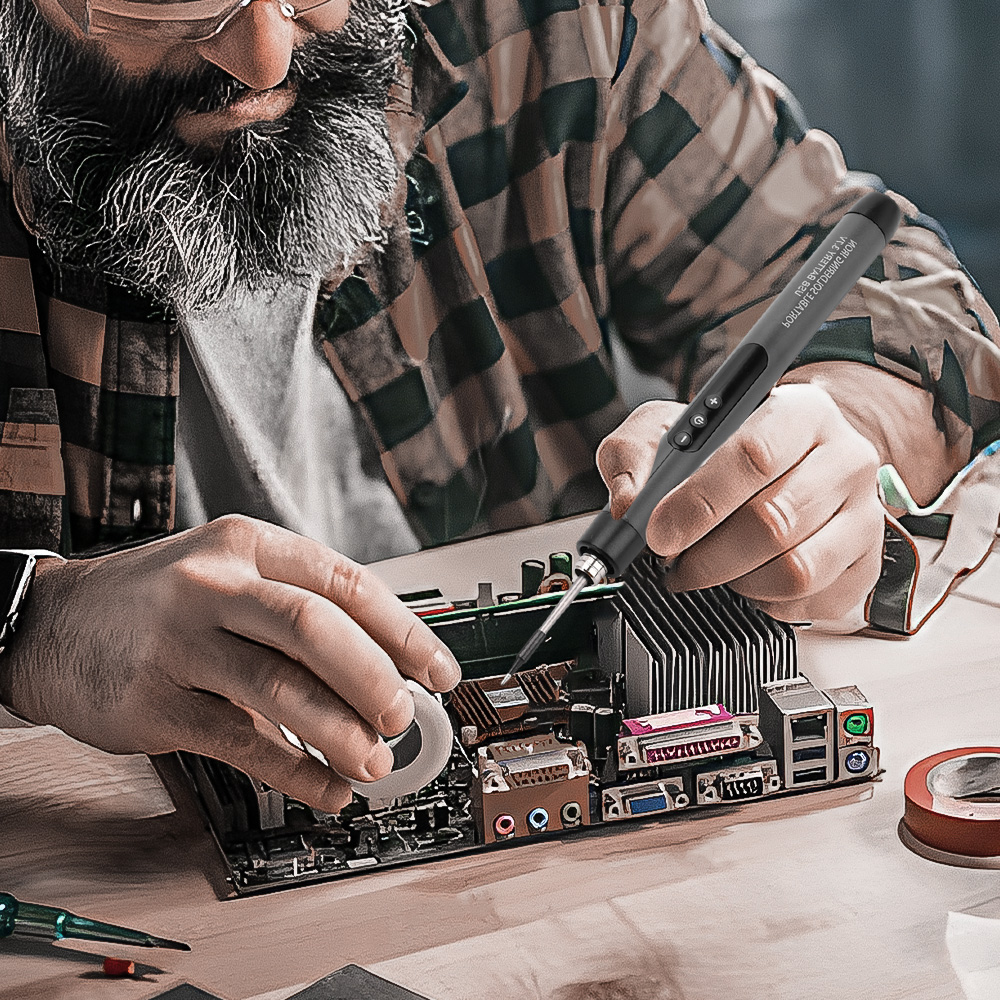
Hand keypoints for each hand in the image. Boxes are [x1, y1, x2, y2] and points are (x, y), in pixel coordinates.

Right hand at [0, 515, 461, 811]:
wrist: (53, 623)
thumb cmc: (159, 599)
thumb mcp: (228, 572)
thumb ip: (298, 605)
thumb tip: (387, 662)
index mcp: (247, 545)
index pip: (345, 581)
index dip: (403, 631)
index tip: (438, 670)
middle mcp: (213, 585)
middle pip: (317, 628)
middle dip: (376, 680)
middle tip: (405, 717)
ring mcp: (179, 642)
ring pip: (279, 687)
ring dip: (341, 732)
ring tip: (375, 761)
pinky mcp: (154, 702)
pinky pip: (240, 741)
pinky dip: (295, 771)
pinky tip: (327, 788)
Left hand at [596, 384, 885, 630]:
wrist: (776, 464)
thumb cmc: (721, 447)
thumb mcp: (665, 430)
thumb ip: (634, 454)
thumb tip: (629, 504)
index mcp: (801, 412)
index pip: (755, 456)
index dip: (700, 502)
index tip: (659, 532)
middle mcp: (846, 460)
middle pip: (775, 521)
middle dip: (707, 554)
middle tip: (673, 561)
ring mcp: (864, 516)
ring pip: (796, 570)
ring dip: (733, 581)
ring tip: (707, 567)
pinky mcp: (865, 565)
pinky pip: (810, 603)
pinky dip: (764, 601)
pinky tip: (745, 577)